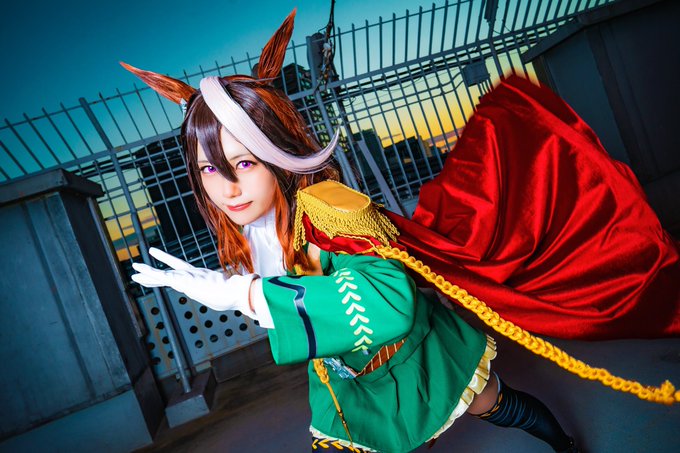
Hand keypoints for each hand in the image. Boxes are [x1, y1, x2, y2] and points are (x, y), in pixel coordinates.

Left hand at [131, 247, 257, 316]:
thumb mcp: (235, 297)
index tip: (169, 269)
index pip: (186, 274)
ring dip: (148, 273)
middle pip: (172, 271)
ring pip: (163, 274)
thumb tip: (256, 303)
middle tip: (144, 265)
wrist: (236, 292)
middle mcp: (194, 275)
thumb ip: (240, 298)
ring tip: (134, 269)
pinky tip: (138, 272)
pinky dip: (150, 274)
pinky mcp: (184, 280)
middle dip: (157, 271)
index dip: (176, 270)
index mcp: (203, 279)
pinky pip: (162, 277)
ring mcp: (188, 277)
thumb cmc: (238, 296)